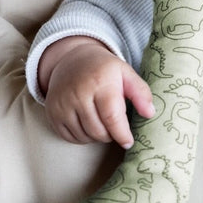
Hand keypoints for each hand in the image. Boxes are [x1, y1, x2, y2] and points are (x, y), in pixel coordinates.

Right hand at [38, 36, 154, 148]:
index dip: (122, 134)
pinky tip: (88, 123)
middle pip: (98, 131)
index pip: (111, 117)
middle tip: (115, 126)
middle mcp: (78, 94)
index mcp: (100, 83)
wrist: (72, 60)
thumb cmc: (104, 69)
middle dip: (111, 134)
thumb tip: (150, 113)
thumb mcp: (126, 73)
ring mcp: (62, 104)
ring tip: (102, 121)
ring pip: (85, 136)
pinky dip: (83, 137)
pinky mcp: (53, 114)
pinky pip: (70, 138)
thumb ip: (141, 92)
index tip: (129, 142)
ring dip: (97, 136)